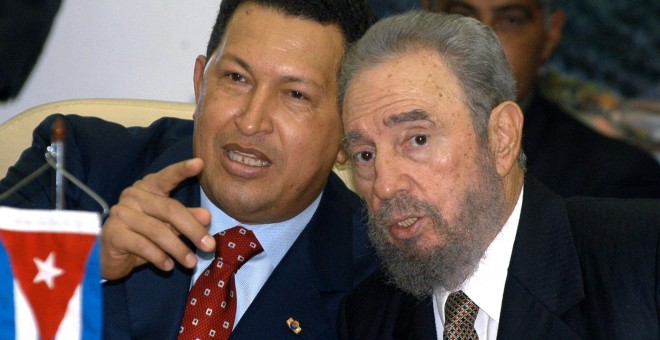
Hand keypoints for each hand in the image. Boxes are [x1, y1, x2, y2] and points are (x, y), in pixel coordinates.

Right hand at [101, 158, 213, 279]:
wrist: (109, 255)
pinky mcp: (113, 233)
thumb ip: (186, 218)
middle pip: (170, 209)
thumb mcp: (168, 225)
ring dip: (178, 249)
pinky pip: (143, 245)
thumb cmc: (143, 234)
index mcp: (148, 187)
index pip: (167, 176)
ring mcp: (121, 213)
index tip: (200, 164)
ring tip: (192, 263)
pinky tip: (169, 266)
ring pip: (158, 230)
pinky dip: (159, 257)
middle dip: (193, 229)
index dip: (183, 170)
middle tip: (210, 246)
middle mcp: (133, 196)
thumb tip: (207, 217)